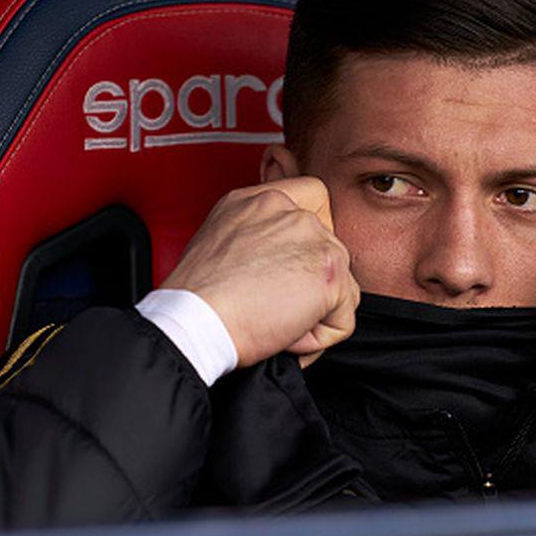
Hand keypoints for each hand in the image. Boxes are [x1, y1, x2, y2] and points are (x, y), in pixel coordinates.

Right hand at [161, 177, 359, 367]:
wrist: (192, 320)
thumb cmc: (196, 297)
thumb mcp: (220, 240)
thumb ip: (258, 234)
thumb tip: (281, 258)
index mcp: (260, 200)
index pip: (313, 197)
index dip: (313, 235)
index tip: (291, 264)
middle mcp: (290, 212)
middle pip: (330, 251)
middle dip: (309, 287)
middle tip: (269, 306)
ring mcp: (315, 239)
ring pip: (340, 287)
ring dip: (312, 315)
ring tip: (272, 321)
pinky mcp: (330, 273)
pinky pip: (342, 319)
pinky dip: (317, 339)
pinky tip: (284, 335)